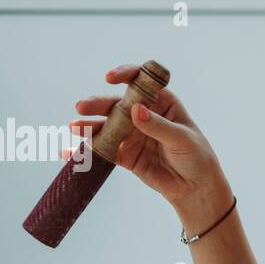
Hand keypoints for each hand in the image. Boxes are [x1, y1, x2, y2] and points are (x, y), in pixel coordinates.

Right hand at [63, 64, 224, 206]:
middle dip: (99, 104)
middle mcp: (142, 114)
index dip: (125, 75)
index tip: (110, 78)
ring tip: (74, 127)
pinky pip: (102, 151)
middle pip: (117, 104)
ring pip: (106, 126)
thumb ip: (159, 126)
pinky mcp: (124, 155)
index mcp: (161, 102)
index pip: (141, 82)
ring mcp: (131, 134)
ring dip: (88, 126)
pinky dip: (85, 151)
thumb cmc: (196, 157)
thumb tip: (136, 110)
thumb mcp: (182, 139)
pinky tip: (69, 152)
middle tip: (82, 106)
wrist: (195, 188)